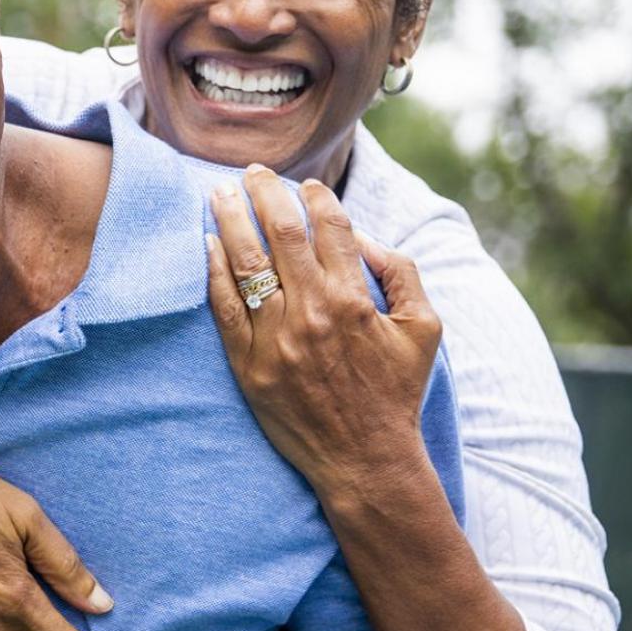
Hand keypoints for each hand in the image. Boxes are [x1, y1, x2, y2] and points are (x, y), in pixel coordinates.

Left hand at [205, 166, 441, 494]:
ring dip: (231, 220)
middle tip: (252, 171)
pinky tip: (208, 244)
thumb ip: (402, 274)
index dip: (315, 197)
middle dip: (265, 193)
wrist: (365, 459)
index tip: (304, 184)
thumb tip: (365, 237)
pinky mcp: (249, 365)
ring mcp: (277, 339)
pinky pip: (225, 308)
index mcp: (354, 299)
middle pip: (282, 233)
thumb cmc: (396, 393)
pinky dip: (214, 272)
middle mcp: (313, 312)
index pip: (330, 227)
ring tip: (218, 193)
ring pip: (246, 263)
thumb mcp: (424, 329)